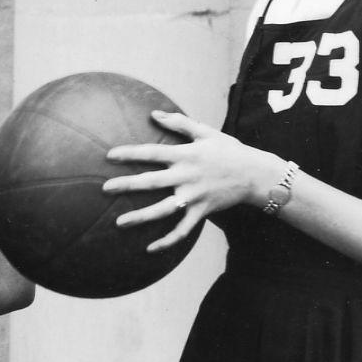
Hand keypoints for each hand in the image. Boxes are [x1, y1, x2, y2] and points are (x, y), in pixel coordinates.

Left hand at [103, 109, 279, 252]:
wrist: (256, 174)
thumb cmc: (229, 151)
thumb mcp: (206, 132)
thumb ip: (179, 122)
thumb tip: (153, 113)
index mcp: (186, 155)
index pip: (152, 152)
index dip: (130, 154)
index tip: (109, 156)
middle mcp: (187, 176)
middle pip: (152, 181)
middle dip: (127, 185)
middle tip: (104, 189)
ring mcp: (194, 196)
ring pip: (163, 209)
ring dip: (141, 217)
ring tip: (119, 223)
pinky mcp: (202, 211)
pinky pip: (183, 230)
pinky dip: (167, 240)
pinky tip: (150, 249)